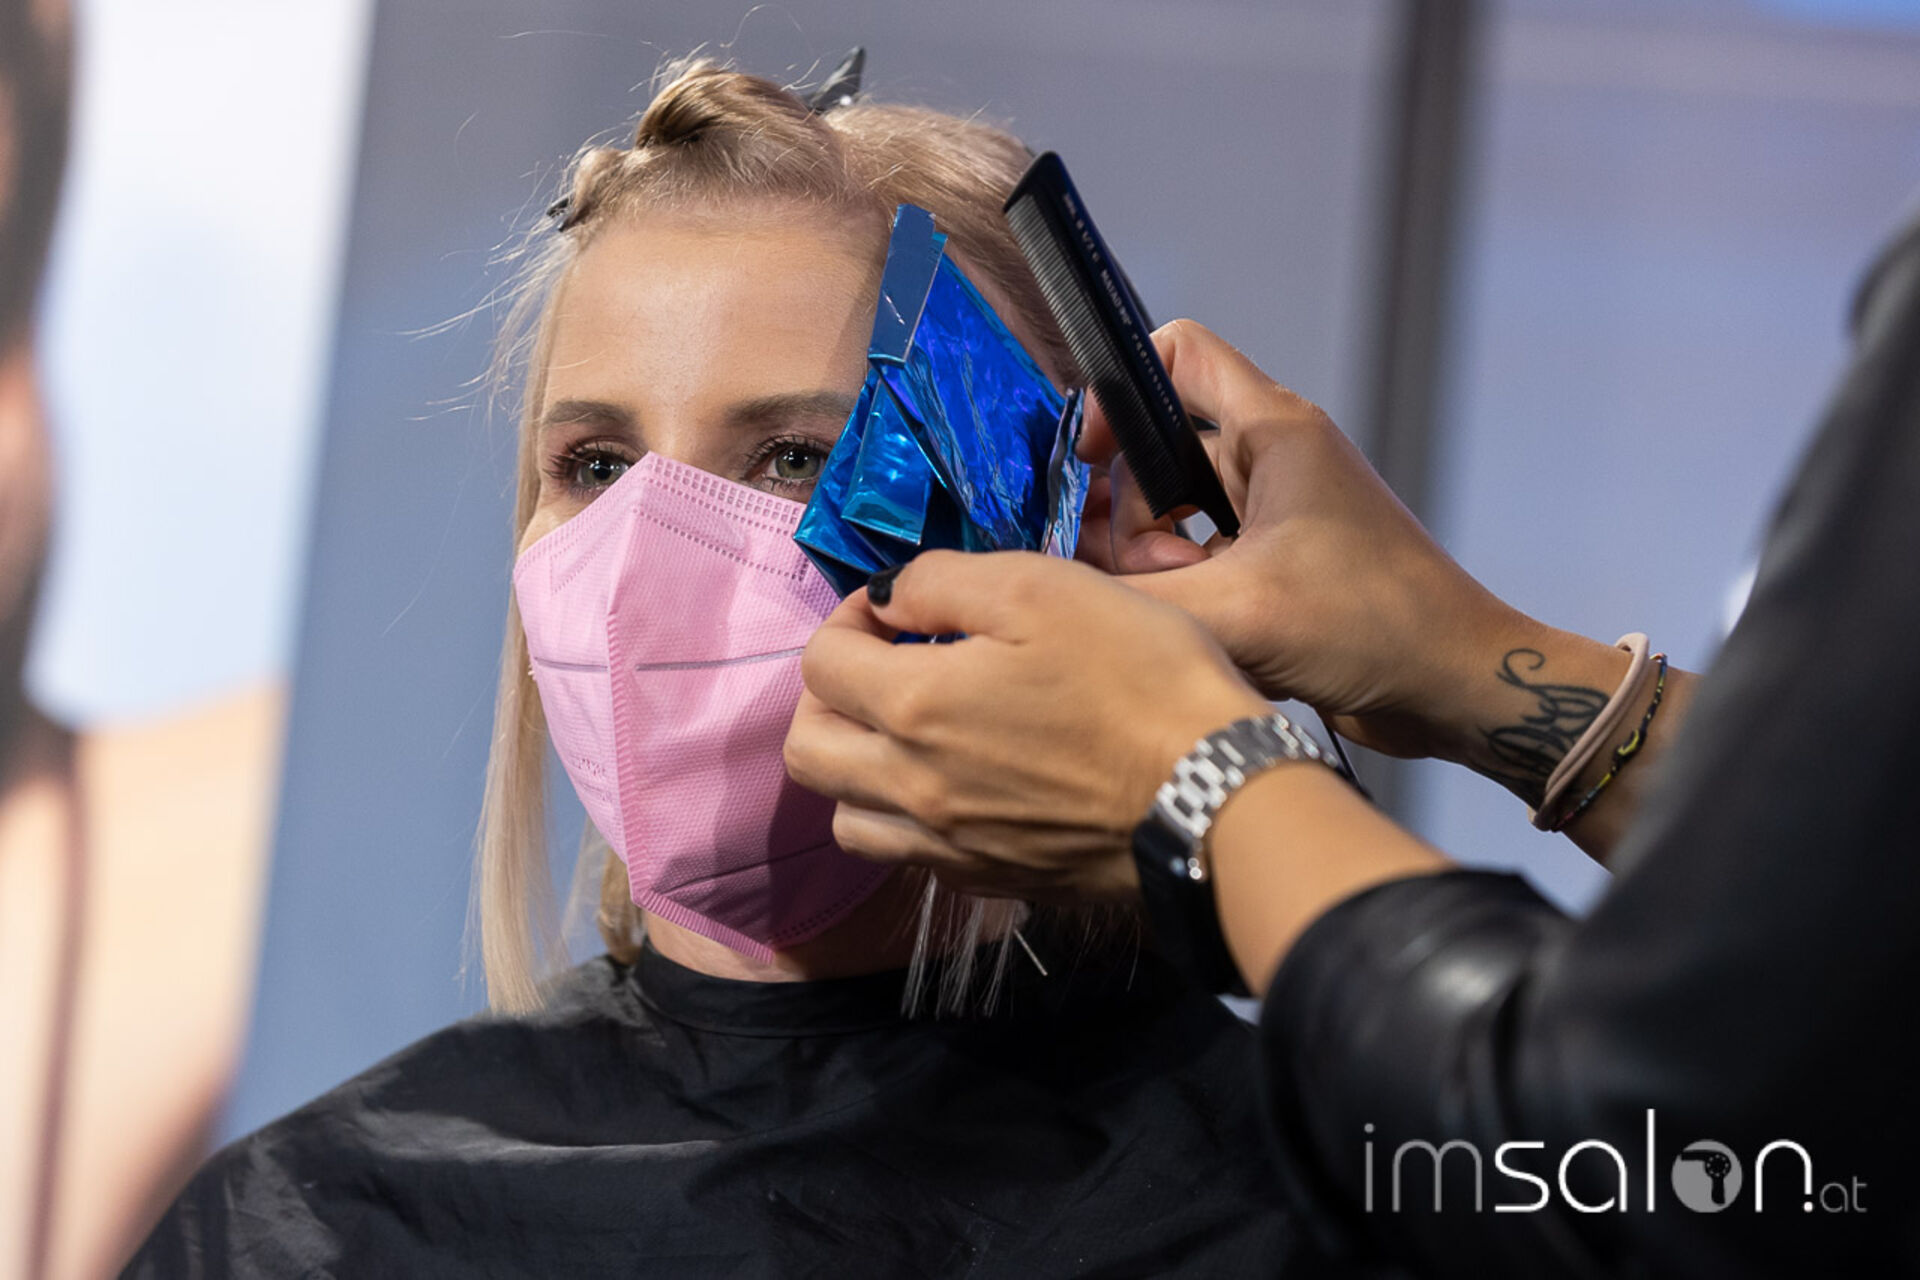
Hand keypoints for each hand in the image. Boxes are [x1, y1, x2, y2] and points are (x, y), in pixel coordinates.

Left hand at [783, 551, 1269, 902]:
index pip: (821, 662)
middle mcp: (912, 788)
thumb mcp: (1044, 587)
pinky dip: (910, 818)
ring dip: (857, 768)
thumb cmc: (1141, 677)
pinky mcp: (994, 881)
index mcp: (914, 707)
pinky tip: (959, 783)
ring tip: (910, 730)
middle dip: (828, 696)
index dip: (849, 619)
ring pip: (847, 818)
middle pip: (809, 750)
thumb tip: (888, 596)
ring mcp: (949, 846)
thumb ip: (943, 581)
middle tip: (884, 664)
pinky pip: (911, 857)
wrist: (1218, 799)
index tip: (898, 608)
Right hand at [1081, 319, 1538, 763]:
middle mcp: (1273, 461)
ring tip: (1191, 610)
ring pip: (1171, 515)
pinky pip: (1199, 562)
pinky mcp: (1277, 568)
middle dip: (1131, 516)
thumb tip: (1053, 595)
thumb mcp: (1236, 612)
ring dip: (1159, 566)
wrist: (1458, 690)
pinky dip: (1189, 596)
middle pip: (1154, 453)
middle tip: (1153, 571)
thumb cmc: (1377, 627)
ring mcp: (1276, 515)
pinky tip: (1212, 637)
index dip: (1117, 397)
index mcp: (1272, 431)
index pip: (1175, 353)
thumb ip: (1132, 598)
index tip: (1090, 464)